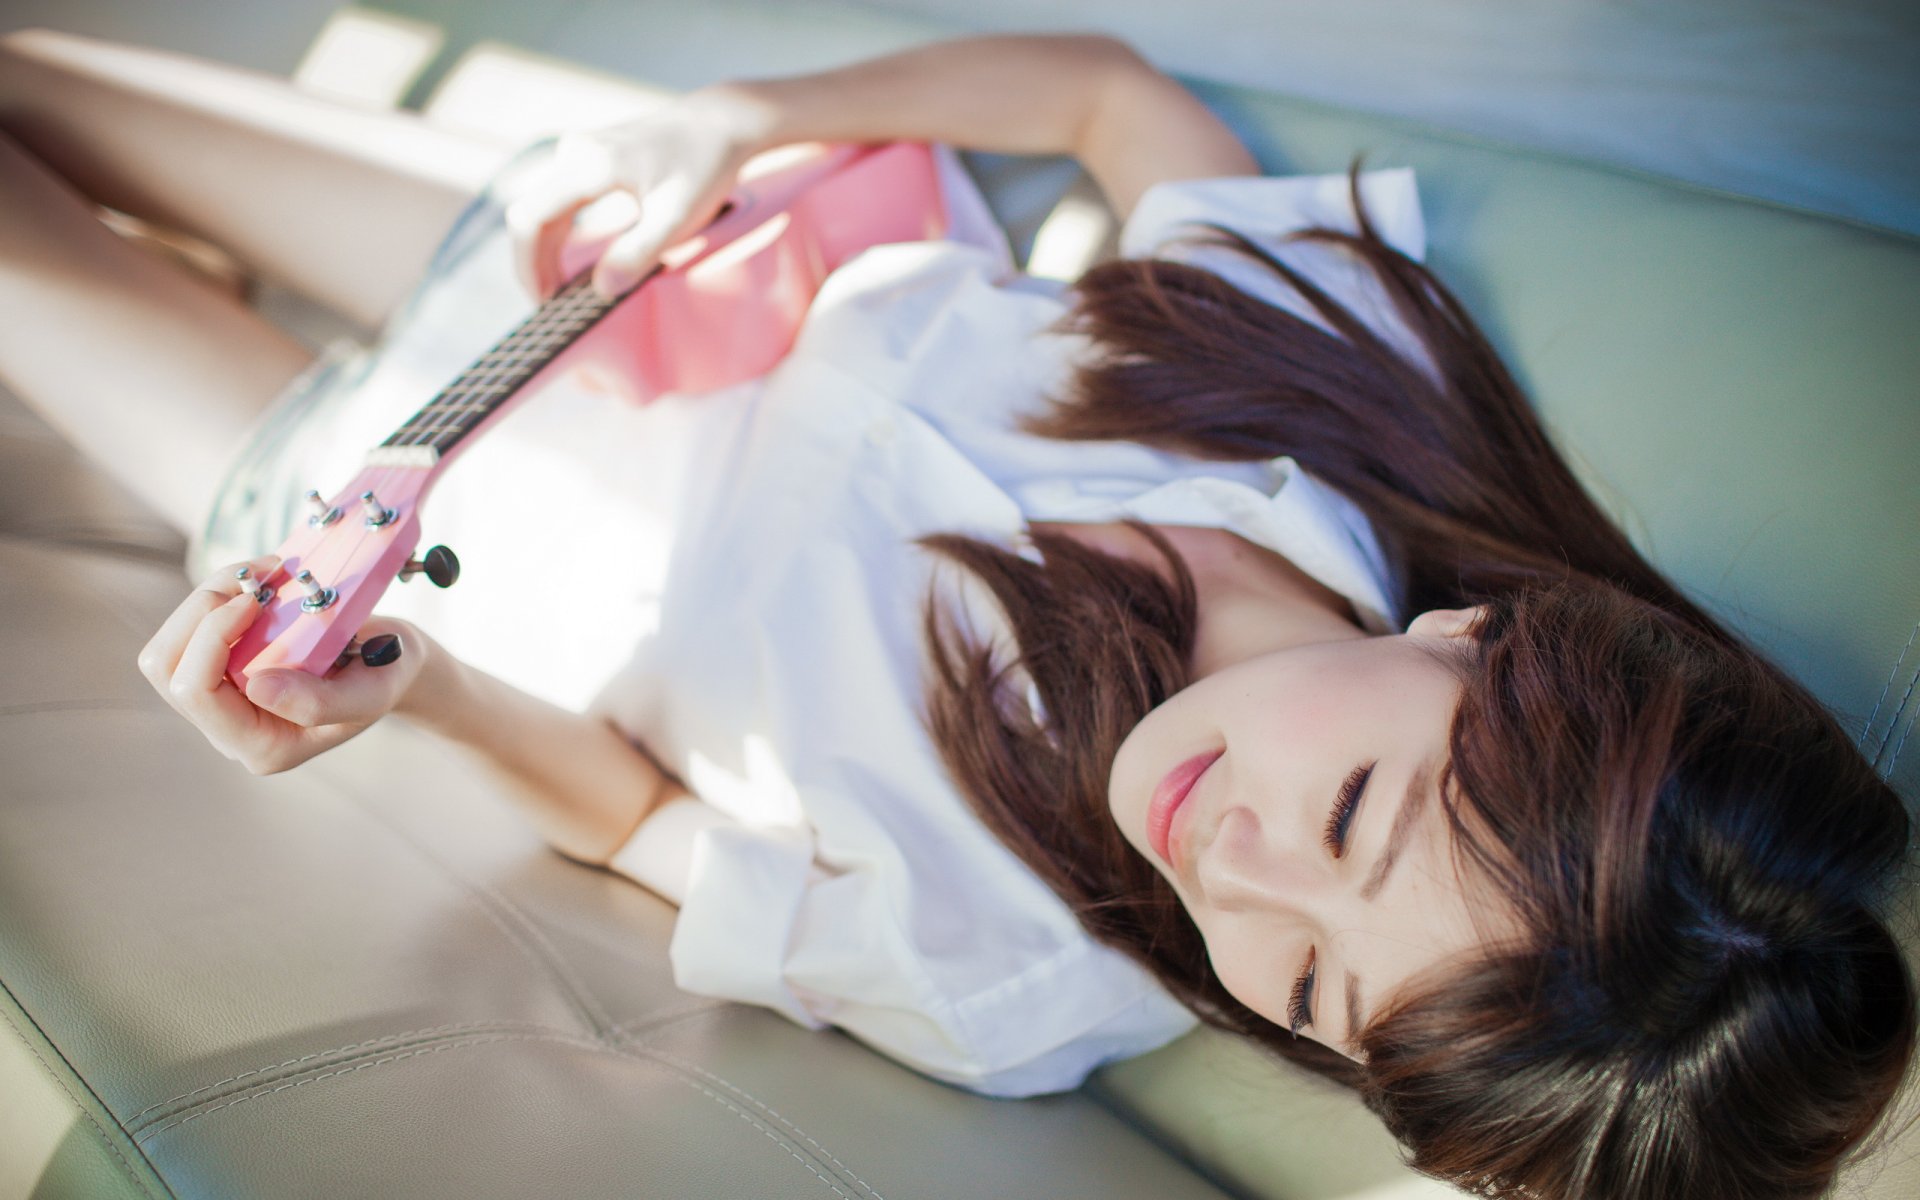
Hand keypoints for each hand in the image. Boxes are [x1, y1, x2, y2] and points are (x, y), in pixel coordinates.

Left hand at [136, 554, 429, 774]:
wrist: (392, 663)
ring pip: (167, 649)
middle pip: (167, 668)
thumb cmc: (386, 676)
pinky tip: (254, 584)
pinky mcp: (221, 672)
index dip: (213, 636)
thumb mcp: (371, 692)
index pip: (196, 692)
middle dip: (200, 612)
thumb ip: (319, 704)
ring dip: (202, 601)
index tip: (257, 599)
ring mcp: (222, 700)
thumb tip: (256, 688)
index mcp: (263, 745)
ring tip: (254, 577)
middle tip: (253, 580)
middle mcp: (231, 728)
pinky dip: (214, 599)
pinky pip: (187, 633)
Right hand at [505, 88, 770, 301]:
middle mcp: (575, 152)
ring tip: (560, 289)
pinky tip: (571, 260)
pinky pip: (559, 199)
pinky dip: (559, 233)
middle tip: (552, 305)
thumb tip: (601, 289)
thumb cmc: (704, 167)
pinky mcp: (588, 155)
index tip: (543, 302)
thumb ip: (638, 254)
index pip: (531, 218)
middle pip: (531, 214)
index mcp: (590, 165)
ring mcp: (579, 150)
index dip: (528, 264)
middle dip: (535, 262)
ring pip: (544, 207)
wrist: (721, 121)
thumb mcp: (677, 219)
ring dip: (546, 249)